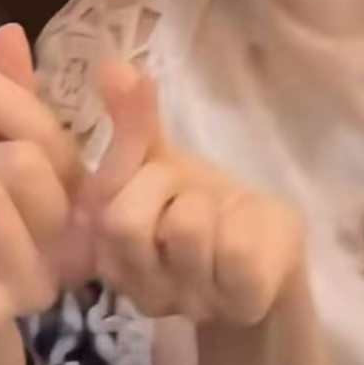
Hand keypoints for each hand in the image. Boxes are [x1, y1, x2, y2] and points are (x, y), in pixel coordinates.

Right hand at [81, 61, 301, 327]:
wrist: (267, 247)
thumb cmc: (200, 204)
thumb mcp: (158, 159)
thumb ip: (130, 119)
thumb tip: (109, 63)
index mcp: (106, 253)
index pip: (96, 203)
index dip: (127, 158)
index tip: (152, 149)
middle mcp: (137, 288)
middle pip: (123, 222)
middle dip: (164, 185)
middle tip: (187, 192)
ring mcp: (189, 301)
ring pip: (186, 229)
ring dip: (209, 205)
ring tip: (219, 216)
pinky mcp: (242, 302)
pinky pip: (236, 250)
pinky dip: (248, 223)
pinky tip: (246, 234)